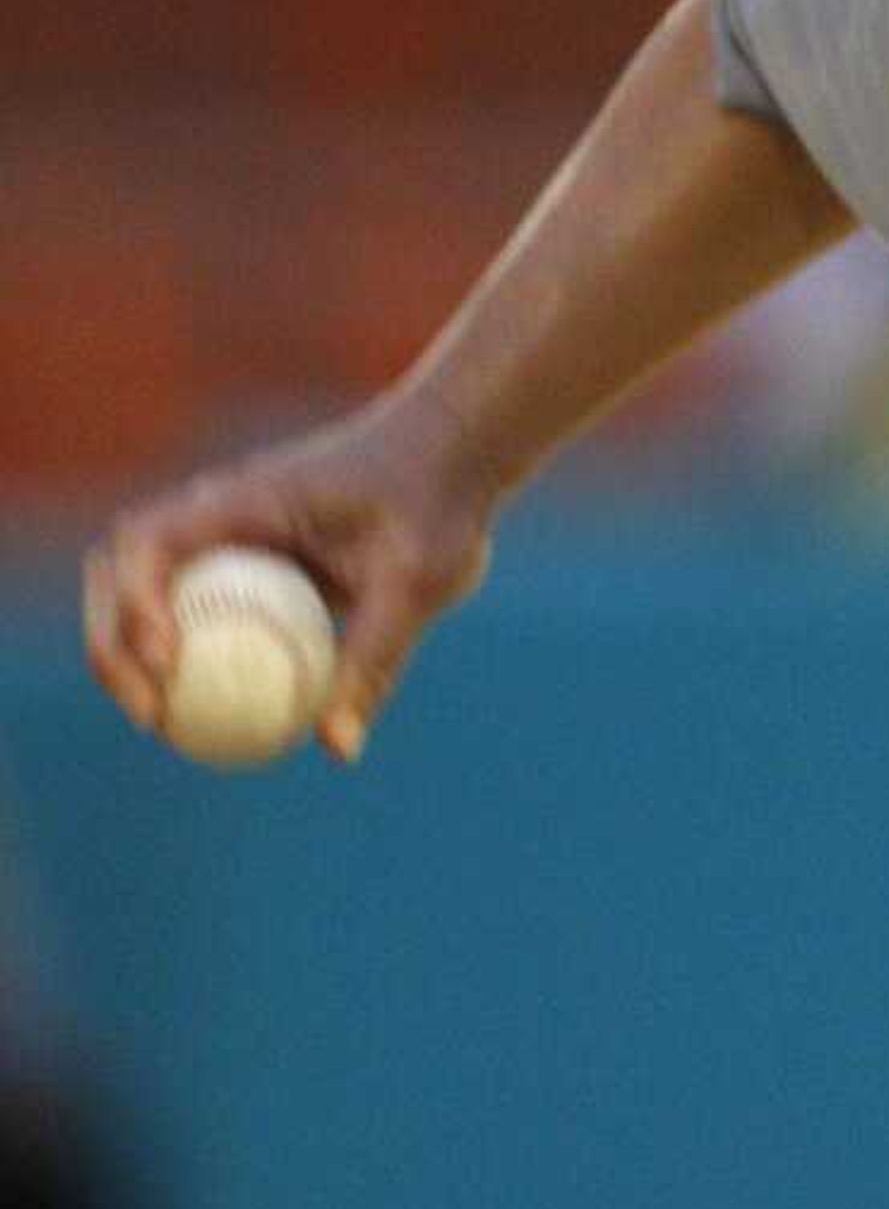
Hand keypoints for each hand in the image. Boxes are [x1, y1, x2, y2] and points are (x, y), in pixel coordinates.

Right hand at [81, 390, 499, 763]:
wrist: (456, 459)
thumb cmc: (437, 504)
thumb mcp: (416, 582)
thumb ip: (374, 658)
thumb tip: (338, 749)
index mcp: (242, 499)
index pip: (147, 542)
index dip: (136, 603)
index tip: (168, 664)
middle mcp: (217, 513)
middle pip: (120, 572)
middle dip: (112, 644)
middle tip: (150, 717)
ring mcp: (226, 536)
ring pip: (147, 591)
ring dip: (132, 653)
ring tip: (162, 723)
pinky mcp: (247, 562)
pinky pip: (199, 610)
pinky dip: (188, 656)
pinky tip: (215, 715)